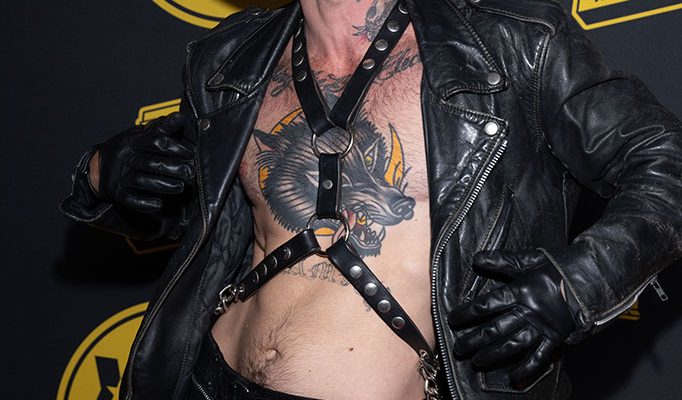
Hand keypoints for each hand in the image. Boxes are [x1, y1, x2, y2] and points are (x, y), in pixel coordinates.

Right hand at [92, 112, 194, 212]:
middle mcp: (124, 158)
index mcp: (132, 141)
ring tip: (180, 187)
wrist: (96, 167)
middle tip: (190, 172)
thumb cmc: (125, 149)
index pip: (154, 141)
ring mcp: (119, 176)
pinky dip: (145, 203)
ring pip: (141, 181)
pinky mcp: (116, 193)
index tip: (189, 154)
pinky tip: (158, 204)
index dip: (174, 148)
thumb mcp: (140, 135)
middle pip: (150, 162)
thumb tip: (180, 117)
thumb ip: (161, 128)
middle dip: (173, 168)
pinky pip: (130, 200)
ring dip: (163, 185)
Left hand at [448, 250, 574, 388]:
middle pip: (495, 329)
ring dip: (493, 355)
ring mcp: (542, 326)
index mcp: (520, 291)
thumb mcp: (528, 260)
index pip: (486, 305)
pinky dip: (527, 368)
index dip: (467, 313)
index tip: (453, 320)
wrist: (591, 278)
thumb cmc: (557, 267)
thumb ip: (501, 260)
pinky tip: (514, 377)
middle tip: (458, 348)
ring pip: (513, 345)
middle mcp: (528, 311)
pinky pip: (540, 356)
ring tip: (477, 362)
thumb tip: (477, 258)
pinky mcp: (555, 337)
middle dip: (474, 340)